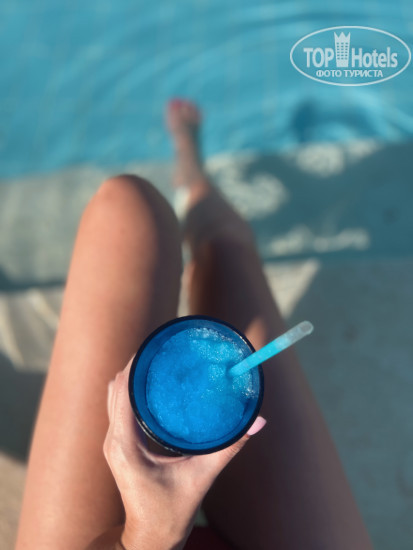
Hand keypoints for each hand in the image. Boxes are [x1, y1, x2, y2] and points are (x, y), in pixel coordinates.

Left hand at [103, 360, 265, 549]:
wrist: (150, 537)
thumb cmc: (172, 511)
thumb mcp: (202, 477)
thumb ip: (230, 447)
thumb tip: (258, 422)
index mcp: (126, 445)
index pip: (122, 391)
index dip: (134, 365)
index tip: (153, 347)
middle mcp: (114, 440)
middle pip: (116, 388)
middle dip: (135, 365)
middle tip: (162, 350)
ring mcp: (113, 442)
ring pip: (114, 395)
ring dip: (131, 377)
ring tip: (157, 362)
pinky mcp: (117, 445)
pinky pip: (117, 407)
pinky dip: (130, 390)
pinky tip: (151, 385)